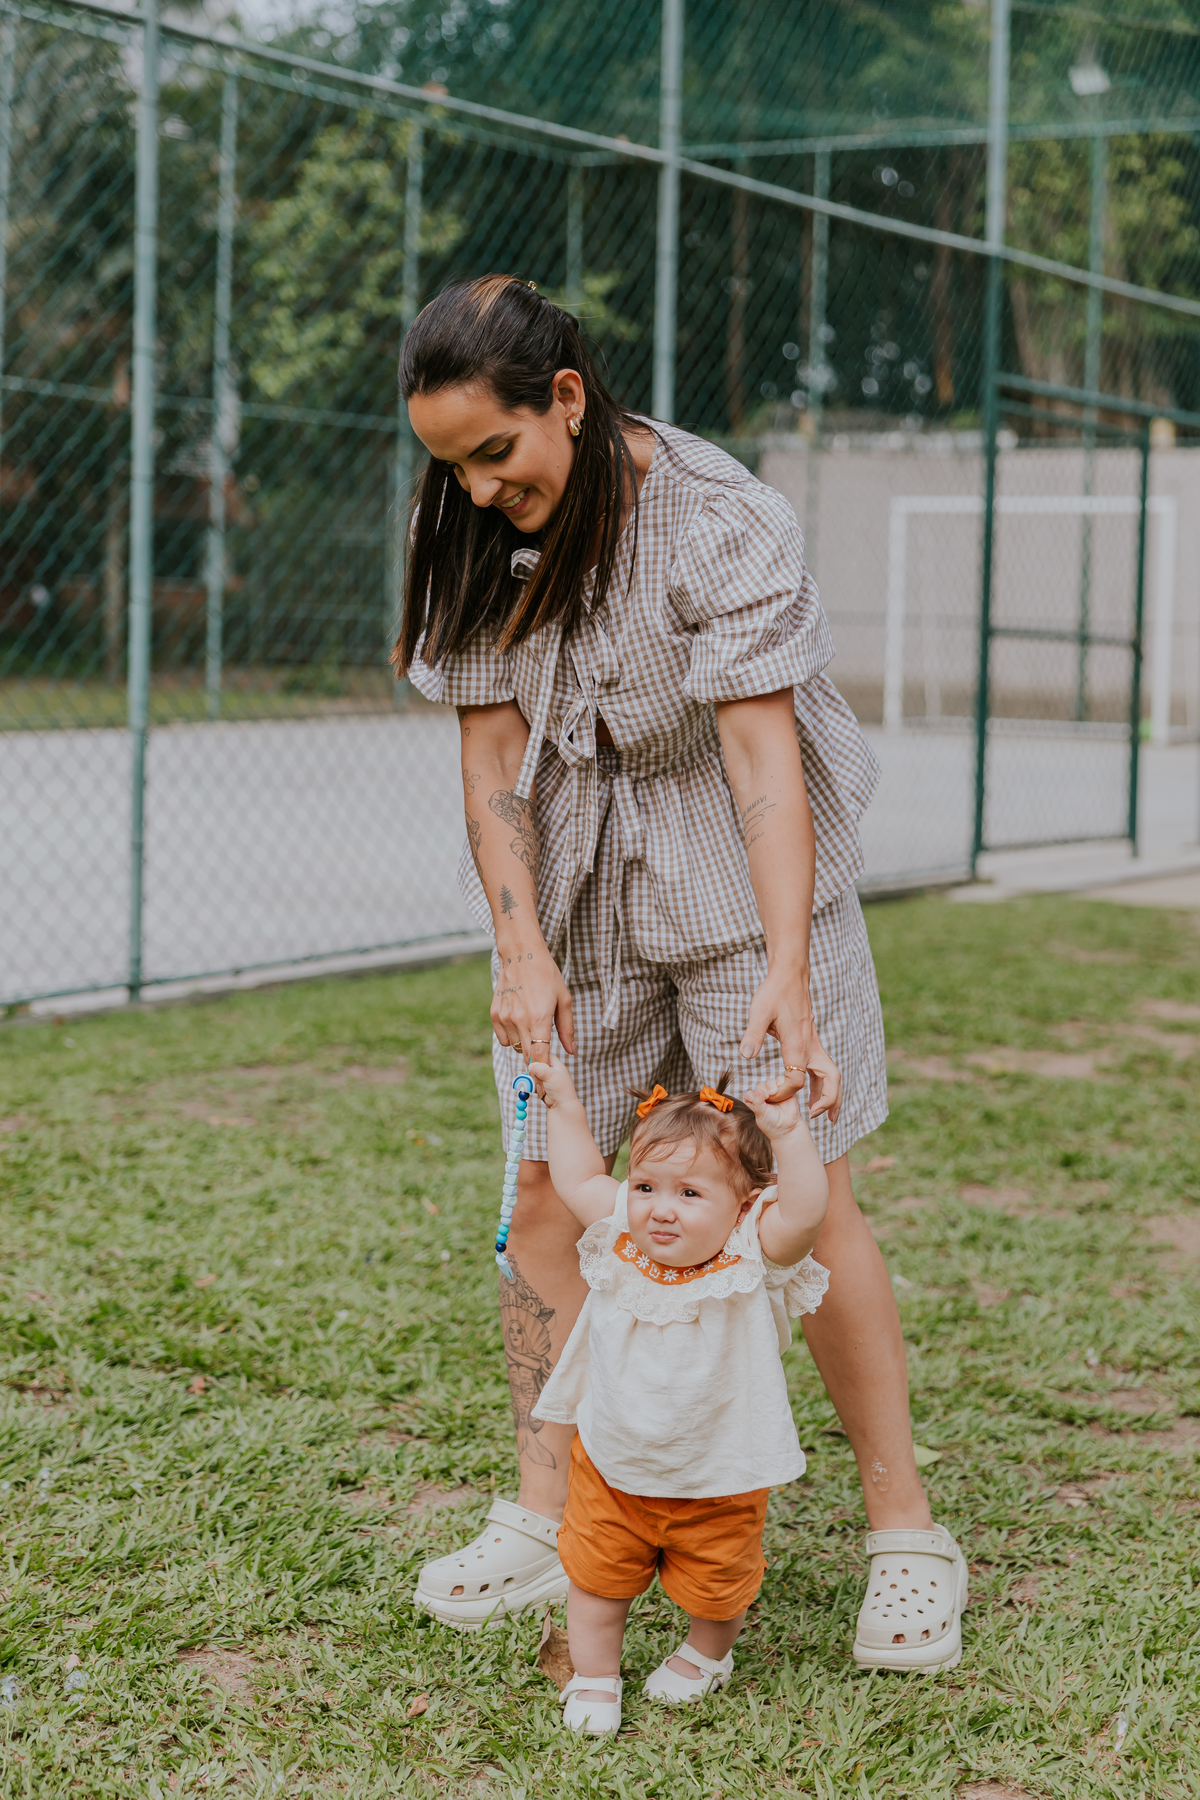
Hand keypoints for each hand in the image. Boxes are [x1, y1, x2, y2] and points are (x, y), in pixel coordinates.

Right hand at [491, 942, 574, 1061]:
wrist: (521, 955)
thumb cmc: (546, 976)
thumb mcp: (564, 1000)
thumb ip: (566, 1029)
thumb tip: (571, 1051)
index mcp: (539, 1018)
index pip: (539, 1055)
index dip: (543, 1071)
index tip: (546, 1082)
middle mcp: (520, 1020)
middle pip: (527, 1055)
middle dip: (535, 1063)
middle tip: (542, 1063)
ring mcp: (505, 1017)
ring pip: (515, 1047)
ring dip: (524, 1044)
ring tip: (531, 1027)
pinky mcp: (495, 1014)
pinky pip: (503, 1039)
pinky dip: (511, 1037)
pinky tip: (519, 1023)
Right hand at [528, 1053, 578, 1109]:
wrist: (561, 1106)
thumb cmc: (560, 1090)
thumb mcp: (550, 1075)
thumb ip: (540, 1068)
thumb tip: (531, 1065)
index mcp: (556, 1064)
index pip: (544, 1053)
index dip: (537, 1056)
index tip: (533, 1062)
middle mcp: (551, 1070)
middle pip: (536, 1064)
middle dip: (534, 1072)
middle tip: (538, 1078)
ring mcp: (546, 1078)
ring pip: (533, 1074)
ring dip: (534, 1080)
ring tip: (541, 1086)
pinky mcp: (542, 1086)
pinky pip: (533, 1082)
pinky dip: (533, 1086)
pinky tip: (539, 1090)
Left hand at [739, 964, 841, 1120]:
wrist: (790, 974)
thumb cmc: (774, 991)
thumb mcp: (759, 1011)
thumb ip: (753, 1034)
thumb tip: (746, 1055)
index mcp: (798, 1044)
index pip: (795, 1080)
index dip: (782, 1093)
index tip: (767, 1095)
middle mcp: (811, 1046)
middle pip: (830, 1079)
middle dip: (829, 1101)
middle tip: (824, 1119)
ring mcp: (814, 1044)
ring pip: (831, 1073)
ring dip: (830, 1094)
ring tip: (825, 1114)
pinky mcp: (812, 1041)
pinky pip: (823, 1066)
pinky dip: (823, 1082)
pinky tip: (813, 1091)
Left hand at [741, 1082, 803, 1140]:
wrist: (788, 1128)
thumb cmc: (772, 1123)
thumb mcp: (760, 1114)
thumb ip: (757, 1102)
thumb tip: (759, 1090)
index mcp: (755, 1102)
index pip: (750, 1094)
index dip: (751, 1094)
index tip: (754, 1099)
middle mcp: (764, 1096)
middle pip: (761, 1086)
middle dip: (763, 1089)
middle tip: (767, 1096)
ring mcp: (775, 1093)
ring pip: (770, 1082)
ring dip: (771, 1085)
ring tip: (774, 1092)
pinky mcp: (785, 1090)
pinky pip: (782, 1080)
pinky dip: (781, 1081)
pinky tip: (781, 1087)